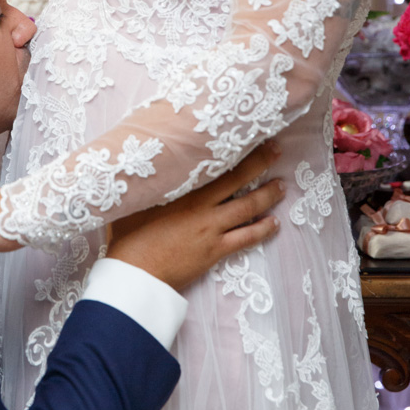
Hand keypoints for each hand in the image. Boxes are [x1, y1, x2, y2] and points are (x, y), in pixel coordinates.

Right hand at [107, 142, 282, 289]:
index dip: (233, 150)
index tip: (247, 136)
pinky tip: (274, 224)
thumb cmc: (129, 236)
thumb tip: (144, 163)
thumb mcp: (134, 201)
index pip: (214, 164)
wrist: (136, 273)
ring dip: (267, 195)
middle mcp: (202, 205)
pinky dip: (263, 230)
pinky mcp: (215, 250)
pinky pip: (247, 238)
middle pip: (237, 179)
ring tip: (280, 186)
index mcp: (182, 190)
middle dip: (259, 163)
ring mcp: (211, 228)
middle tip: (276, 150)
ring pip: (247, 207)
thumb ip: (147, 183)